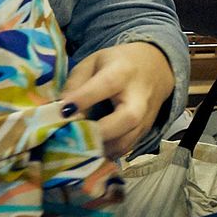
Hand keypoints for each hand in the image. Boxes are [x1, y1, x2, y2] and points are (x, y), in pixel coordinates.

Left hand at [62, 41, 176, 157]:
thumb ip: (76, 83)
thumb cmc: (118, 64)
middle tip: (72, 138)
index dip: (84, 99)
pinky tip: (90, 151)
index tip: (62, 112)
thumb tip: (59, 111)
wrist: (157, 68)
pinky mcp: (145, 131)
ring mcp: (146, 117)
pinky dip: (106, 154)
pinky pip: (126, 149)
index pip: (107, 85)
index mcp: (123, 72)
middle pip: (127, 118)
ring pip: (126, 140)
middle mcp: (140, 97)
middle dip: (98, 132)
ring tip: (76, 148)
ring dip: (100, 149)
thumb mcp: (93, 62)